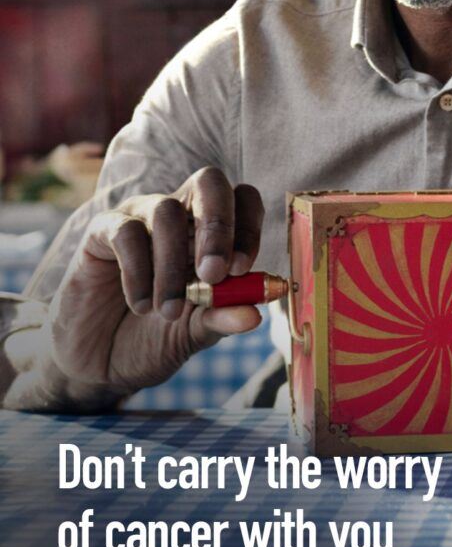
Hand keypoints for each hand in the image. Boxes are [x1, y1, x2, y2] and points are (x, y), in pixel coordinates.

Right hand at [37, 167, 263, 401]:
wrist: (101, 363)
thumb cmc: (155, 338)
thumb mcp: (195, 333)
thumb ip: (222, 317)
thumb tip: (255, 314)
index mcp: (212, 233)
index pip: (243, 201)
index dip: (249, 227)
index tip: (243, 269)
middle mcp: (180, 215)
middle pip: (209, 183)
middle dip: (218, 226)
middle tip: (214, 273)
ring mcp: (140, 218)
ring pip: (165, 211)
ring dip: (172, 267)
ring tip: (168, 312)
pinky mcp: (101, 231)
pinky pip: (125, 232)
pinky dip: (138, 272)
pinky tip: (141, 305)